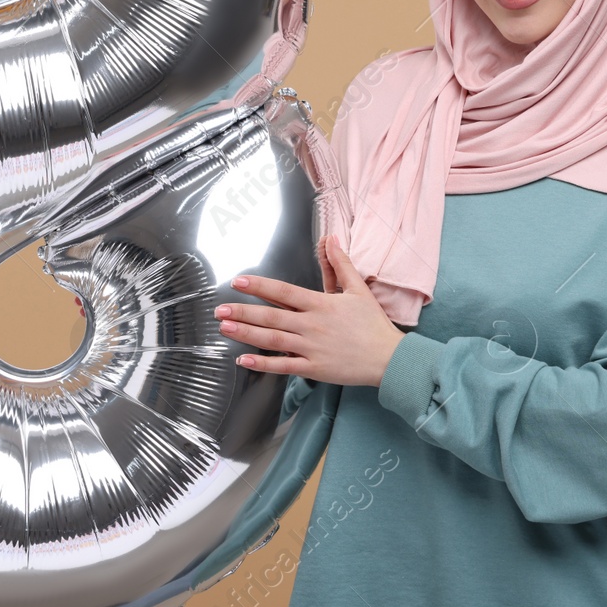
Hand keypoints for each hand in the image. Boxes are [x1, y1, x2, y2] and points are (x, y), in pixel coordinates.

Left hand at [216, 234, 406, 386]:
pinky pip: (283, 366)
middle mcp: (312, 325)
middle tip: (219, 309)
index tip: (238, 282)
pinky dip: (262, 364)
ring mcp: (311, 348)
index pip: (284, 291)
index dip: (259, 286)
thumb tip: (331, 238)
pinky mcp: (314, 368)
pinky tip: (243, 359)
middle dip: (243, 311)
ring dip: (246, 333)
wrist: (388, 358)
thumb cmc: (373, 324)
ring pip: (272, 340)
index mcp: (321, 304)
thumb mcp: (358, 289)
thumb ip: (341, 264)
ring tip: (225, 327)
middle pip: (271, 316)